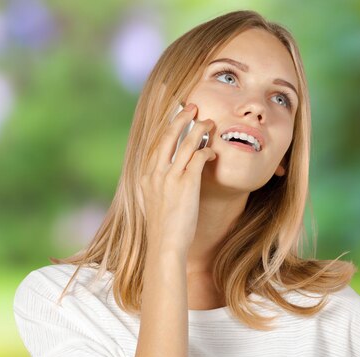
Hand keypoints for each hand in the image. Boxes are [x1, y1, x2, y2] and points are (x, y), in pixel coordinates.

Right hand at [137, 103, 215, 255]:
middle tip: (193, 106)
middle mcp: (155, 173)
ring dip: (199, 130)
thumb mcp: (154, 203)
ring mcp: (170, 178)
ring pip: (186, 144)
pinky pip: (198, 159)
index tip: (177, 116)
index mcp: (146, 176)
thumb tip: (167, 179)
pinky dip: (207, 151)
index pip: (157, 143)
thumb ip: (158, 186)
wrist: (164, 246)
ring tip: (210, 122)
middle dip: (182, 118)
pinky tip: (213, 152)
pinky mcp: (186, 185)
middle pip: (168, 136)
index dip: (168, 127)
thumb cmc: (163, 229)